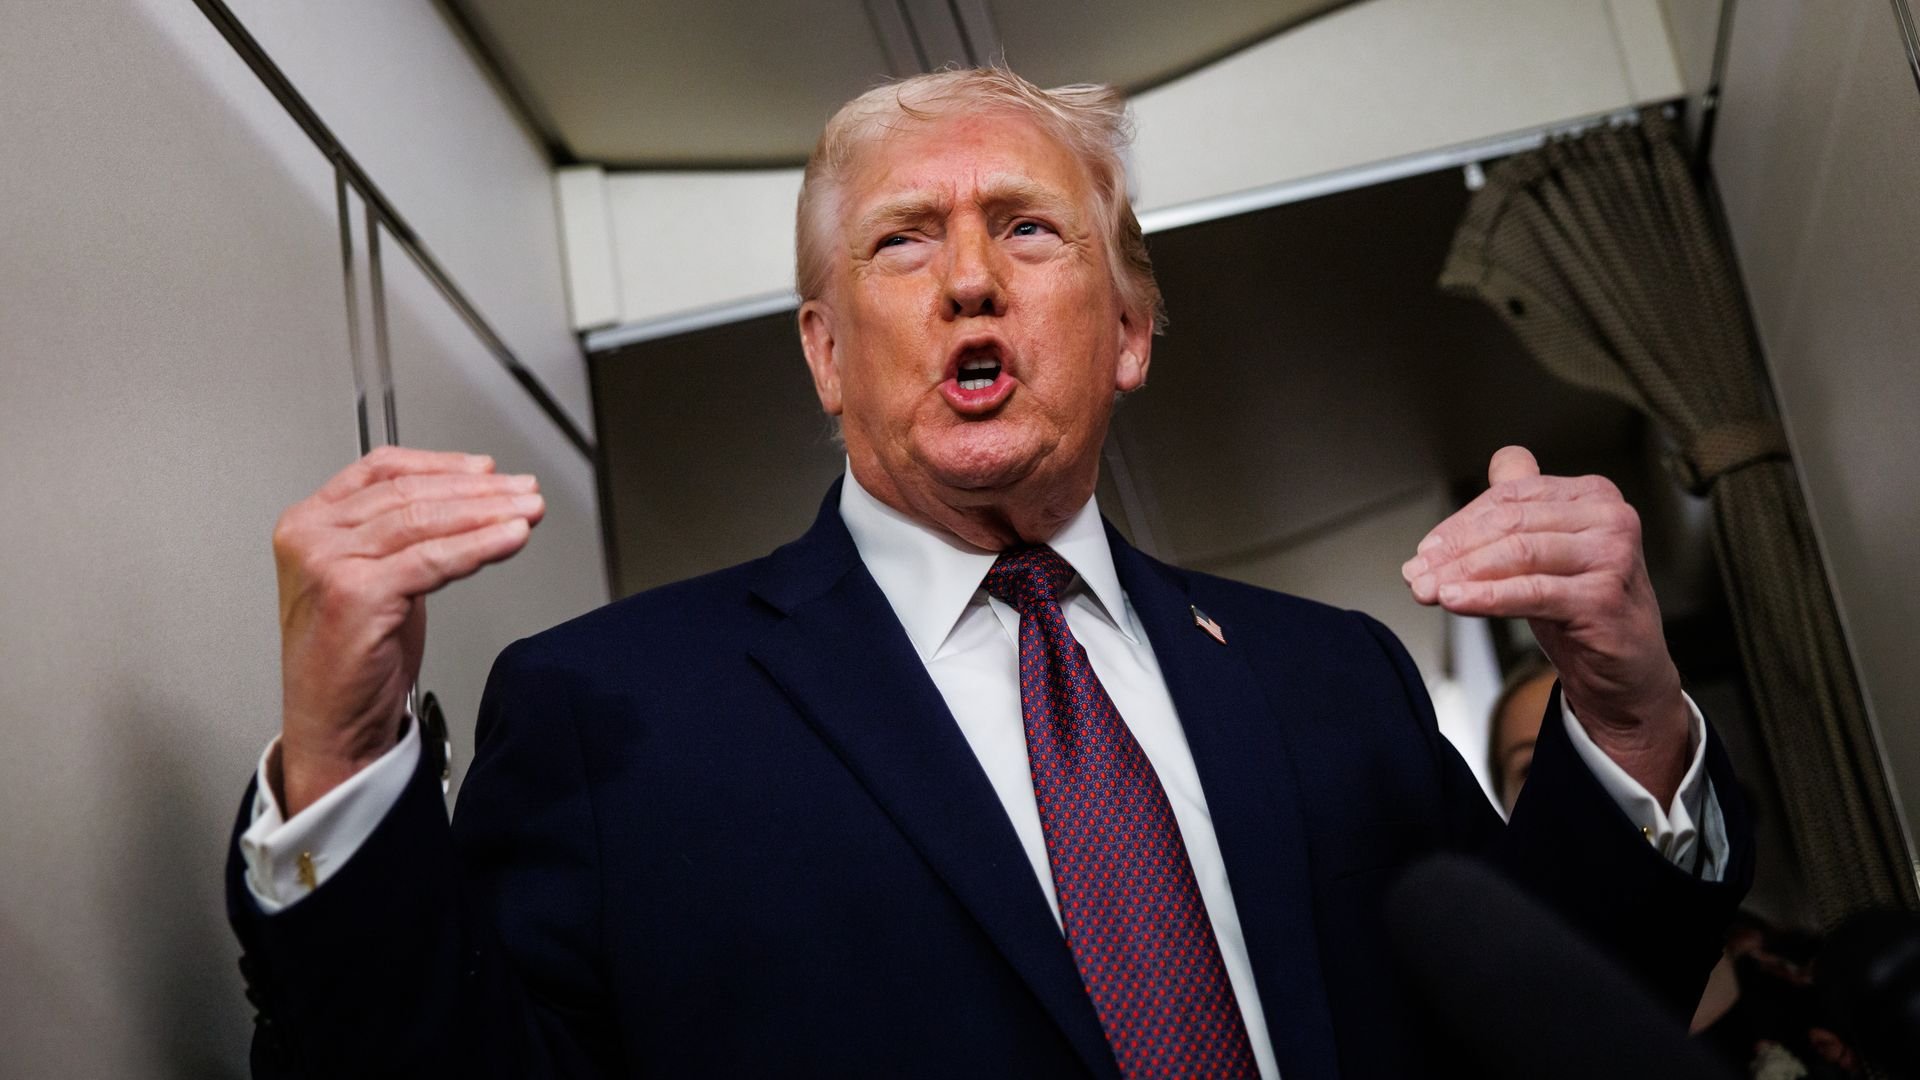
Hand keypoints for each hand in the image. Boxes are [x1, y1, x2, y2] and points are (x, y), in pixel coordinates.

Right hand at [271, 447, 543, 814]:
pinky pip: (433, 560)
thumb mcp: (375, 576)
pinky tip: (510, 539)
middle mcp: (312, 536)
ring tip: (528, 511)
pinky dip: (479, 546)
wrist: (334, 725)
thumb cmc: (352, 658)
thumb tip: (471, 498)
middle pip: (410, 493)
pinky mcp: (355, 594)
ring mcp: (329, 563)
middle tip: (523, 491)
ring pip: (425, 521)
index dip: (441, 464)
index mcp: (309, 522)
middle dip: (479, 490)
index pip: (382, 470)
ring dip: (488, 513)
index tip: (486, 470)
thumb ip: (404, 535)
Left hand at [1400, 446, 1689, 802]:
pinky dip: (1485, 596)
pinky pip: (1531, 591)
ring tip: (1427, 590)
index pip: (1510, 497)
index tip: (1425, 551)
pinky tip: (1454, 601)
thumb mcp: (1548, 550)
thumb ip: (1527, 506)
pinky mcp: (1603, 597)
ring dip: (1462, 573)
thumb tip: (1500, 460)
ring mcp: (1611, 556)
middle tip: (1417, 575)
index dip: (1460, 524)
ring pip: (1517, 554)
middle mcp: (1609, 517)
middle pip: (1510, 523)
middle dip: (1454, 551)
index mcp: (1593, 495)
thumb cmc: (1582, 608)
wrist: (1624, 671)